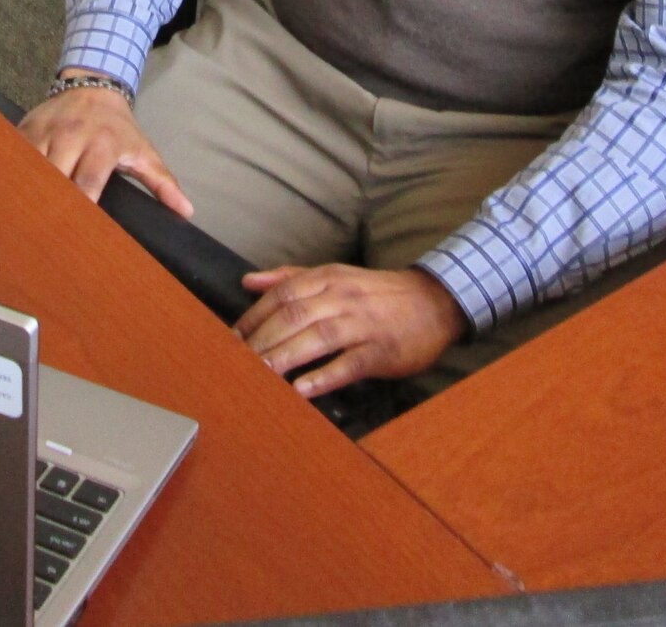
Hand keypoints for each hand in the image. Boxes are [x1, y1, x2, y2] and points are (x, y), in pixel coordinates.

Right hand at [18, 77, 192, 217]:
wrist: (94, 86)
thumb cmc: (119, 127)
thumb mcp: (144, 151)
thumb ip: (162, 182)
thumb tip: (186, 211)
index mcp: (102, 144)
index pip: (88, 182)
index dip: (82, 208)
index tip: (78, 234)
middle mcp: (71, 136)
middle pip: (55, 177)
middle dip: (50, 204)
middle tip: (46, 234)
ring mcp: (45, 131)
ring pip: (29, 167)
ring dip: (28, 192)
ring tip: (24, 220)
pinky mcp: (25, 127)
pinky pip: (14, 155)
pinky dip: (12, 175)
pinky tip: (9, 197)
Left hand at [235, 263, 466, 398]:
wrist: (434, 302)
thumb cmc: (377, 294)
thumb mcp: (336, 276)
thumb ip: (291, 278)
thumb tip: (249, 282)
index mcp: (329, 278)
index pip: (283, 293)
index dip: (254, 316)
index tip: (230, 339)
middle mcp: (343, 297)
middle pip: (295, 314)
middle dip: (262, 338)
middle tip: (236, 362)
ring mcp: (363, 324)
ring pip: (318, 337)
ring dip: (285, 356)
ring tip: (259, 375)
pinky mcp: (381, 351)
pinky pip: (349, 364)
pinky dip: (323, 376)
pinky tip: (302, 390)